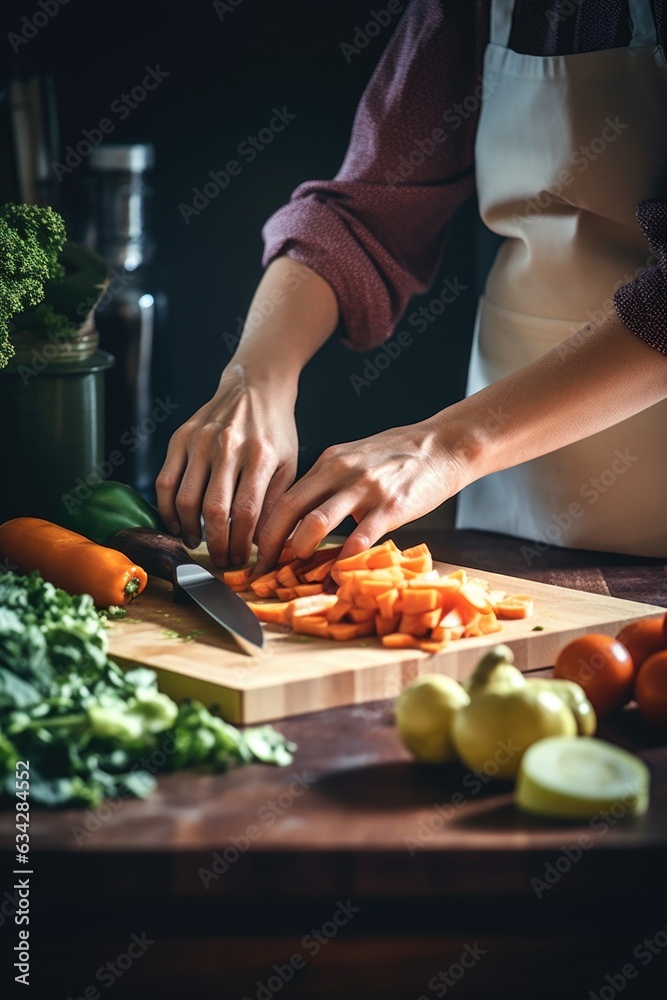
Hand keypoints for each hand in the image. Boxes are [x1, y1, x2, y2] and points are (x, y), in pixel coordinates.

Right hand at [156, 364, 297, 566]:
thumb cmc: (275, 430)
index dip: (240, 544)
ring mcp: (200, 441)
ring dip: (190, 530)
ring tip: (198, 543)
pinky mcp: (180, 438)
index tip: (240, 561)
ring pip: (185, 500)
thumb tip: (260, 545)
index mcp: (260, 456)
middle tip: (219, 560)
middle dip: (216, 544)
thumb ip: (274, 503)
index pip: (246, 513)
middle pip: (214, 511)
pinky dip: (167, 508)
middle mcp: (228, 447)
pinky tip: (178, 522)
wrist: (255, 386)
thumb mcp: (288, 465)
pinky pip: (165, 481)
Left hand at [253, 419, 462, 575]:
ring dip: (300, 550)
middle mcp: (341, 472)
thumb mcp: (356, 458)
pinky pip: (359, 538)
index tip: (258, 549)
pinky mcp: (391, 506)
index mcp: (329, 462)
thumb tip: (306, 515)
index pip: (286, 495)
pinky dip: (344, 561)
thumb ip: (331, 483)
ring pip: (316, 522)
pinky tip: (338, 576)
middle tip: (263, 567)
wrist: (445, 445)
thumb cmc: (401, 455)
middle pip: (290, 509)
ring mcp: (365, 489)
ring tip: (295, 569)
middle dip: (271, 542)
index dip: (267, 525)